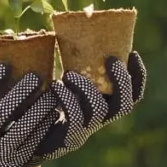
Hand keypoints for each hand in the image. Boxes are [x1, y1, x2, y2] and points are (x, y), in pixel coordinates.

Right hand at [0, 62, 57, 166]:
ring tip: (52, 94)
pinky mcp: (14, 165)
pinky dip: (44, 127)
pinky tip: (53, 115)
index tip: (5, 65)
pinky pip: (33, 142)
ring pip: (22, 128)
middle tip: (36, 77)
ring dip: (39, 109)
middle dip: (21, 93)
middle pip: (2, 112)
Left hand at [26, 51, 146, 166]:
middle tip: (110, 59)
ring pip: (98, 111)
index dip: (138, 76)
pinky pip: (74, 118)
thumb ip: (74, 64)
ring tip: (69, 74)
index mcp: (105, 106)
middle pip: (124, 106)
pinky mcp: (67, 137)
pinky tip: (55, 85)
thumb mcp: (65, 81)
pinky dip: (66, 99)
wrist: (29, 134)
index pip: (133, 95)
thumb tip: (68, 30)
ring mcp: (85, 130)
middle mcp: (100, 120)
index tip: (133, 52)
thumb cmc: (47, 100)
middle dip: (121, 81)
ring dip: (86, 88)